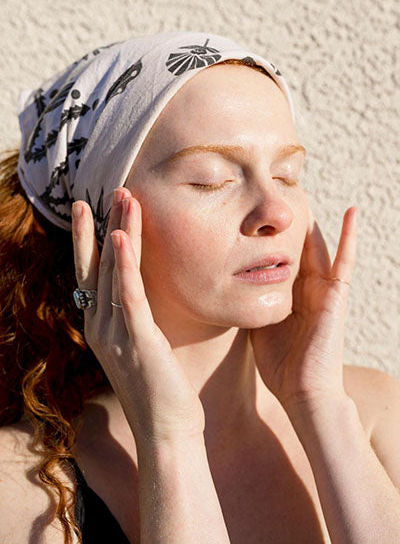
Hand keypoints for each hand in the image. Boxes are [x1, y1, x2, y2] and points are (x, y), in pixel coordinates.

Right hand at [72, 188, 204, 445]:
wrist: (166, 430)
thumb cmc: (160, 389)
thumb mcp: (142, 347)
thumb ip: (135, 319)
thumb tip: (142, 293)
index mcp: (101, 326)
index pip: (92, 274)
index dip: (90, 239)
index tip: (94, 208)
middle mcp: (100, 326)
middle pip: (97, 265)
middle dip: (100, 225)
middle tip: (109, 189)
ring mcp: (115, 333)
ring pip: (112, 272)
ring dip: (117, 231)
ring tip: (122, 197)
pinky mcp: (136, 340)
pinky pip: (127, 294)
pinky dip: (122, 263)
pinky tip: (121, 236)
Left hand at [249, 205, 357, 412]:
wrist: (302, 393)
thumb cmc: (280, 366)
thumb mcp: (258, 324)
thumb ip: (252, 302)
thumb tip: (229, 285)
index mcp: (288, 293)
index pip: (279, 254)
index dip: (270, 233)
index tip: (254, 211)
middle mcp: (307, 287)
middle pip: (296, 245)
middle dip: (287, 221)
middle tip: (277, 190)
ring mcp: (324, 290)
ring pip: (318, 246)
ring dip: (312, 220)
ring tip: (304, 189)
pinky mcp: (336, 296)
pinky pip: (344, 262)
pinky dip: (349, 238)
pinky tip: (353, 213)